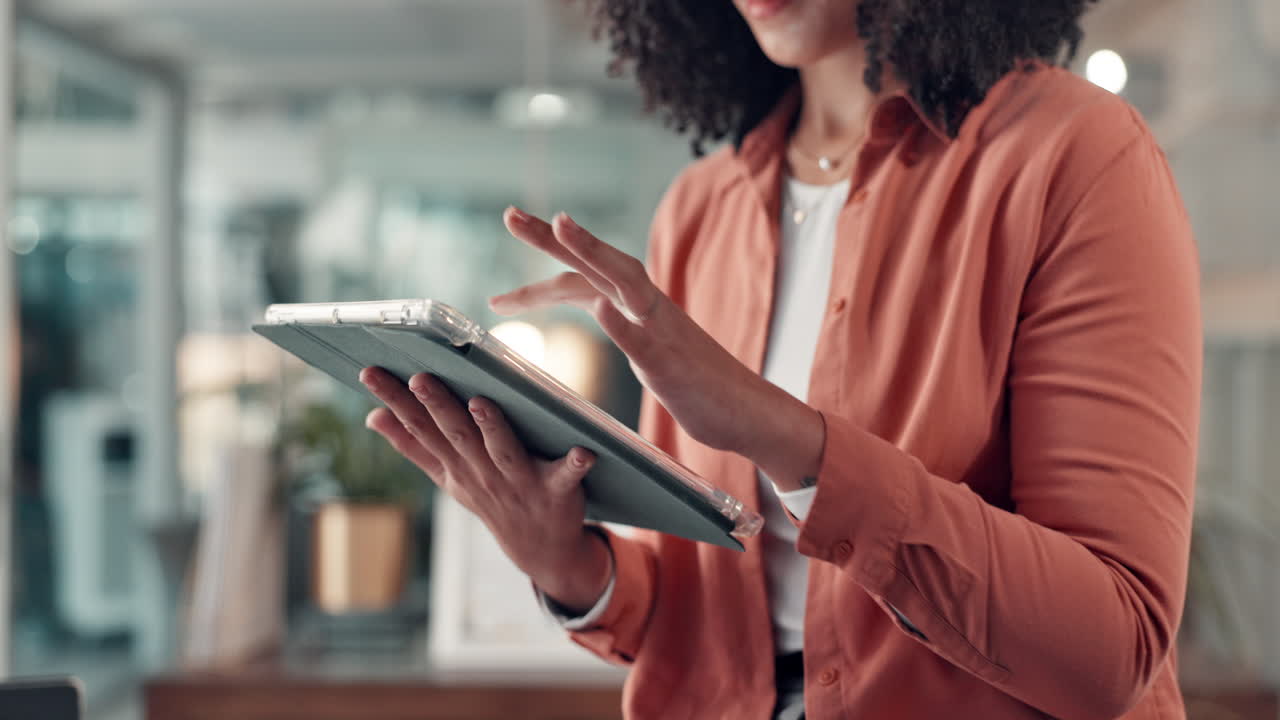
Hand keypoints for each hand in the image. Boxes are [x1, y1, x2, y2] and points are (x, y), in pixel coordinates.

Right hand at [360, 367, 611, 612]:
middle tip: (420, 377)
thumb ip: (413, 446)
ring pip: (502, 452)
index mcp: (455, 465)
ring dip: (493, 428)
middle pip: (457, 435)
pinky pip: (566, 476)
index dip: (394, 401)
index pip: (419, 428)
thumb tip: (373, 417)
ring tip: (481, 403)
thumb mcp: (448, 476)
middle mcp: (482, 473)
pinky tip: (583, 451)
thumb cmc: (492, 497)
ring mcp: (519, 483)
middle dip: (437, 407)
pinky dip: (574, 464)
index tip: (370, 372)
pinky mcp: (557, 490)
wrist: (540, 548)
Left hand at [492, 207, 824, 490]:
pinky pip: (645, 341)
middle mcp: (648, 307)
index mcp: (637, 305)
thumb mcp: (647, 345)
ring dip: (591, 251)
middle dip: (553, 237)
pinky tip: (602, 307)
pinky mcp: (672, 364)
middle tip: (510, 214)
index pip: (583, 271)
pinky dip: (623, 323)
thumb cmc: (696, 383)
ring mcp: (661, 332)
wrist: (746, 412)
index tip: (514, 221)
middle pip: (596, 262)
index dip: (549, 248)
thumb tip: (596, 303)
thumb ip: (623, 320)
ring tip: (559, 224)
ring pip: (624, 281)